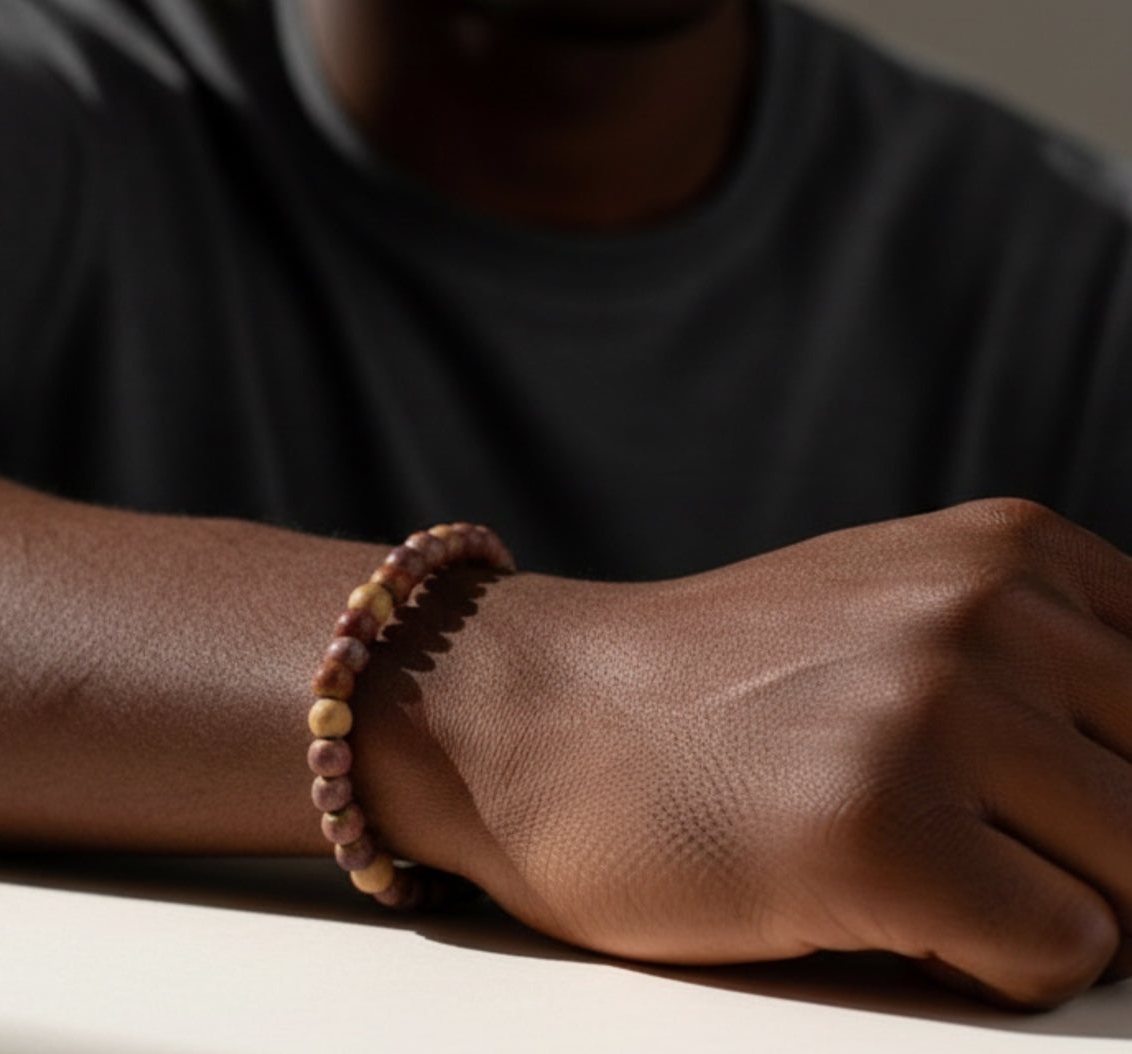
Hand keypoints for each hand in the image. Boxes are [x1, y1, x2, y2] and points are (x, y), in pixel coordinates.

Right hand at [359, 498, 1131, 1007]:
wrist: (525, 715)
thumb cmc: (705, 690)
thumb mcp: (892, 613)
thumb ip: (1042, 660)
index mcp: (1009, 550)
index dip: (1124, 778)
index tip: (1055, 808)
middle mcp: (985, 613)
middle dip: (1092, 857)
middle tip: (961, 851)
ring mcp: (930, 714)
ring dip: (1038, 909)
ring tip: (907, 871)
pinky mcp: (878, 832)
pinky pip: (1055, 955)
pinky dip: (984, 964)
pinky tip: (874, 910)